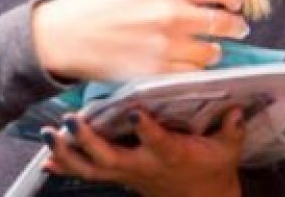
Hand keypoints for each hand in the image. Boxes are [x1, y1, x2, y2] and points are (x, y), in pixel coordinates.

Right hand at [32, 0, 248, 79]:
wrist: (64, 36)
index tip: (236, 2)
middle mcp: (171, 15)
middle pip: (223, 23)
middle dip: (236, 25)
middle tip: (238, 28)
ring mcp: (165, 46)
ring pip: (211, 52)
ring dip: (216, 50)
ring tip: (212, 48)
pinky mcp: (156, 72)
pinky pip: (191, 74)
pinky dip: (197, 69)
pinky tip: (192, 64)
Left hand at [42, 107, 244, 196]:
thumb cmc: (213, 168)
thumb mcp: (228, 149)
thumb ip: (231, 128)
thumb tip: (236, 107)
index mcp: (171, 155)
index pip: (158, 142)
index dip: (147, 129)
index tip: (136, 111)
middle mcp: (144, 166)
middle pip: (110, 158)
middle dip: (88, 140)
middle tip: (71, 120)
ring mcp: (128, 174)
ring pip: (92, 168)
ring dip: (68, 152)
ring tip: (50, 134)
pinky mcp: (120, 176)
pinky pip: (88, 174)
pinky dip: (66, 166)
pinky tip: (47, 158)